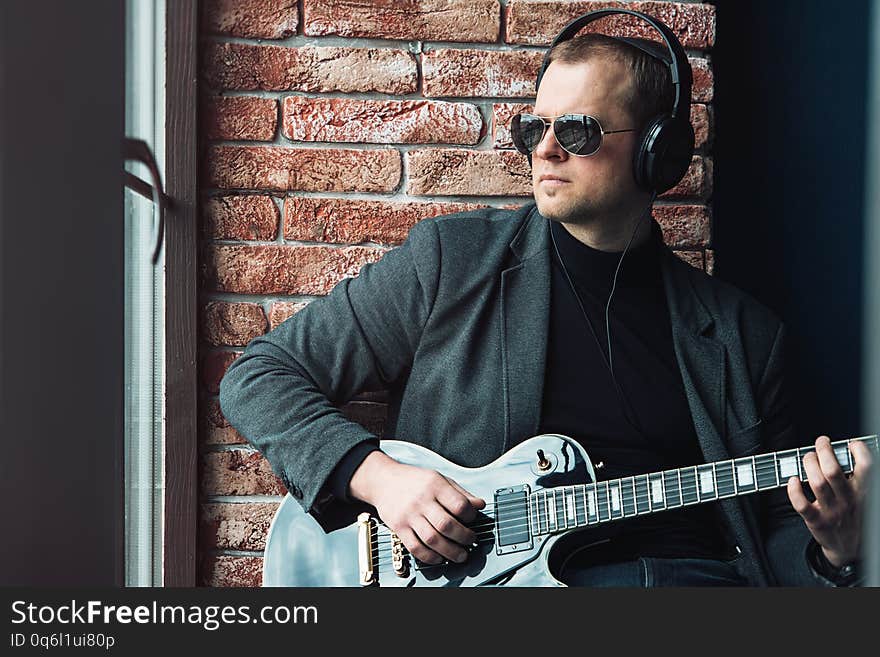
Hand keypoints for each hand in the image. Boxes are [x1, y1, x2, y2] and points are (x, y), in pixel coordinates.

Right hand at [348, 451, 485, 564]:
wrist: (383, 481)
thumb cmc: (415, 480)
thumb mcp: (440, 479)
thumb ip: (460, 493)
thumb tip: (480, 505)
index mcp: (435, 485)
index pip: (459, 504)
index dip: (470, 516)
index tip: (472, 520)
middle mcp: (422, 500)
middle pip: (446, 525)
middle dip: (463, 537)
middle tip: (471, 541)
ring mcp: (409, 515)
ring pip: (432, 539)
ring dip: (450, 551)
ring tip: (460, 554)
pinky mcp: (399, 527)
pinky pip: (415, 547)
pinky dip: (430, 557)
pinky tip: (439, 557)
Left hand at [787, 435, 873, 566]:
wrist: (850, 548)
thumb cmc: (853, 516)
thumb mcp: (864, 497)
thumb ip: (858, 478)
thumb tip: (846, 453)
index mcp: (863, 492)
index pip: (866, 467)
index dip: (859, 451)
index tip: (851, 444)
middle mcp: (848, 500)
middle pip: (833, 470)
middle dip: (824, 450)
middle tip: (821, 442)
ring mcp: (831, 511)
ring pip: (817, 482)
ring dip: (809, 464)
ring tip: (809, 457)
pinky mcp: (816, 520)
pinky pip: (801, 504)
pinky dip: (793, 490)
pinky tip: (793, 480)